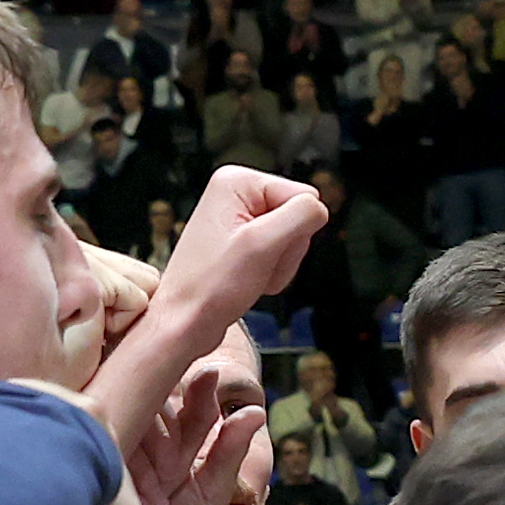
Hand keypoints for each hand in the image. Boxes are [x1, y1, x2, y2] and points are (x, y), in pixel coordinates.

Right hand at [134, 329, 269, 504]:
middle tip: (174, 474)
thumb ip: (230, 450)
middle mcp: (148, 436)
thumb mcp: (209, 490)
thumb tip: (256, 410)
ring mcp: (118, 440)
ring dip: (156, 452)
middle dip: (175, 434)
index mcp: (176, 442)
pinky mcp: (94, 448)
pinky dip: (136, 465)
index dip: (202, 393)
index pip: (193, 406)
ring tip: (160, 494)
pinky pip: (117, 434)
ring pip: (140, 416)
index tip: (210, 376)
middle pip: (163, 405)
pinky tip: (145, 496)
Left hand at [156, 165, 323, 318]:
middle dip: (285, 250)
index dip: (294, 231)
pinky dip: (271, 273)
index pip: (304, 196)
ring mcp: (238, 219)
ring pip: (292, 239)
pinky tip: (248, 280)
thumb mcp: (262, 244)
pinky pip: (279, 254)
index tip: (263, 249)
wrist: (185, 324)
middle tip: (256, 266)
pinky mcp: (241, 242)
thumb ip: (301, 215)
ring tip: (249, 275)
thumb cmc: (209, 288)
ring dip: (278, 265)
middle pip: (298, 216)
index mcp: (237, 181)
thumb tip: (319, 208)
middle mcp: (236, 194)